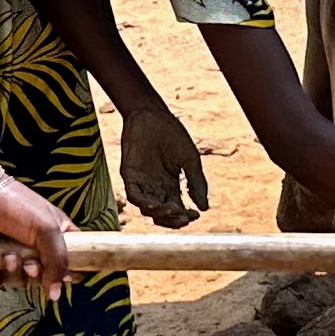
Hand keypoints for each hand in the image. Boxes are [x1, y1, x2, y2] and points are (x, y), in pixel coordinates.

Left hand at [0, 171, 73, 296]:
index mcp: (57, 236)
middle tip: (29, 264)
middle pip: (43, 278)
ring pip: (18, 282)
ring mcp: (13, 255)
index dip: (69, 274)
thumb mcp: (47, 229)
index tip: (63, 277)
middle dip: (34, 274)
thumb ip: (58, 262)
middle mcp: (37, 248)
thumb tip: (56, 295)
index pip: (73, 262)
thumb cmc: (17, 206)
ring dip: (12, 273)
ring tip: (5, 257)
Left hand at [115, 103, 209, 227]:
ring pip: (148, 209)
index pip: (177, 209)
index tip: (195, 214)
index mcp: (171, 186)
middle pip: (162, 214)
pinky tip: (155, 204)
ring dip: (160, 214)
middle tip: (183, 218)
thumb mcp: (190, 160)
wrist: (152, 116)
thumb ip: (196, 183)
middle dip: (173, 220)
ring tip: (172, 210)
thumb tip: (205, 208)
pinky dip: (143, 203)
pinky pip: (134, 196)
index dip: (185, 216)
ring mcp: (142, 183)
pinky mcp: (129, 176)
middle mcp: (156, 188)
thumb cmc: (173, 135)